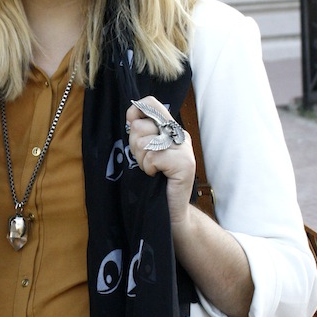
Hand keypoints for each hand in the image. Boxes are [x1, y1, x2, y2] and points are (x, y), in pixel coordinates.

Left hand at [125, 97, 194, 224]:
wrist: (170, 212)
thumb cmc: (155, 183)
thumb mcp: (144, 153)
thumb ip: (140, 134)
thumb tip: (131, 115)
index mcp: (171, 130)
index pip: (151, 103)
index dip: (136, 113)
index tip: (132, 128)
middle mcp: (180, 136)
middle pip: (142, 125)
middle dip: (135, 147)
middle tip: (146, 162)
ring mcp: (185, 150)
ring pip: (146, 142)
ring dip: (142, 161)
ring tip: (152, 171)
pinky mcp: (185, 164)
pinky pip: (153, 157)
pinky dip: (149, 169)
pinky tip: (157, 176)